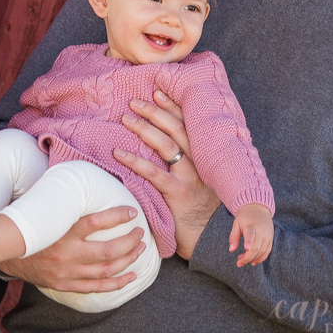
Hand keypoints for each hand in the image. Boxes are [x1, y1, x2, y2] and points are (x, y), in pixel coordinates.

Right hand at [0, 207, 144, 292]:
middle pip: (107, 251)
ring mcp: (67, 272)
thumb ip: (67, 202)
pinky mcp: (66, 284)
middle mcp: (66, 253)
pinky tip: (131, 275)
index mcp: (63, 231)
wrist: (8, 254)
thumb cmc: (34, 228)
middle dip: (129, 242)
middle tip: (141, 233)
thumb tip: (87, 181)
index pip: (96, 222)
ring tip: (140, 250)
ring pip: (106, 270)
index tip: (132, 212)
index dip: (117, 216)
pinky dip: (117, 282)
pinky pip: (97, 287)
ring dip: (127, 260)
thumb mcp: (47, 212)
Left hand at [116, 90, 220, 260]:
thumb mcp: (204, 181)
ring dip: (144, 129)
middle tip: (134, 102)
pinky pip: (154, 174)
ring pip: (166, 146)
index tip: (157, 92)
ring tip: (126, 119)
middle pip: (177, 129)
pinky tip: (119, 154)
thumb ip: (190, 163)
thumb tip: (167, 143)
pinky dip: (136, 161)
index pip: (189, 124)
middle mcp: (200, 163)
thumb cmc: (203, 209)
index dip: (173, 106)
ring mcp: (190, 178)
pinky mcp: (178, 194)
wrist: (213, 240)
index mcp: (206, 157)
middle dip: (155, 112)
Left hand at [231, 203, 273, 266]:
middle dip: (247, 257)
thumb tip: (231, 250)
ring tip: (242, 260)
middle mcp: (261, 231)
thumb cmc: (245, 217)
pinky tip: (252, 262)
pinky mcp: (271, 239)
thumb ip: (234, 236)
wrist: (259, 209)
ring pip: (262, 251)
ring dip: (252, 259)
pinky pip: (267, 252)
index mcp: (251, 225)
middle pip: (256, 247)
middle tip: (238, 263)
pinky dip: (260, 258)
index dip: (249, 241)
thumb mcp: (236, 223)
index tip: (246, 249)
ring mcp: (268, 236)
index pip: (250, 234)